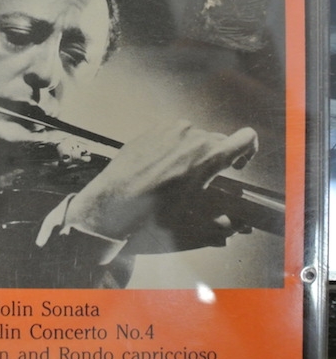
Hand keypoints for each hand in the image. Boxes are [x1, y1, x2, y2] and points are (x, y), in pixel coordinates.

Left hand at [64, 120, 257, 248]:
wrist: (110, 205)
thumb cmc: (149, 215)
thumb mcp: (189, 227)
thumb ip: (217, 228)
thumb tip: (231, 228)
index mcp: (208, 156)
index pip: (246, 138)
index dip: (248, 152)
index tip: (236, 167)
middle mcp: (191, 136)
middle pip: (218, 140)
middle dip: (218, 158)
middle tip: (205, 180)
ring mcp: (168, 130)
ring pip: (194, 136)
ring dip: (193, 152)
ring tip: (179, 176)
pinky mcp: (150, 131)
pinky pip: (171, 135)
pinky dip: (173, 149)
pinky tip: (160, 169)